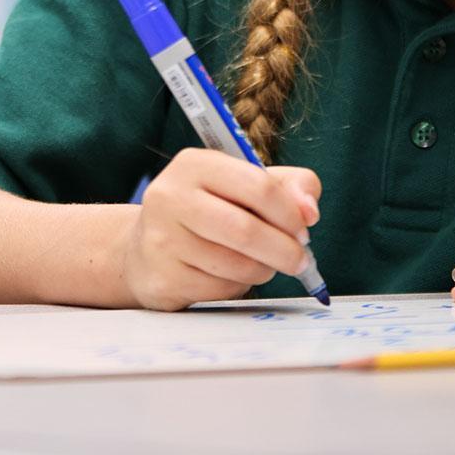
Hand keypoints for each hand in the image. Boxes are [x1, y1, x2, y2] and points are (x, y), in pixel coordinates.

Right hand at [120, 148, 320, 310]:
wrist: (144, 250)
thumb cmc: (207, 211)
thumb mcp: (244, 185)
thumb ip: (288, 187)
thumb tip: (310, 210)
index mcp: (194, 164)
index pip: (258, 186)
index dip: (290, 213)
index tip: (304, 229)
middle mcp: (171, 196)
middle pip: (245, 230)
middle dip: (284, 250)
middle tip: (301, 260)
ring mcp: (162, 239)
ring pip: (236, 265)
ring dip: (263, 270)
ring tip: (264, 264)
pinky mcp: (162, 278)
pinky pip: (219, 290)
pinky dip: (238, 287)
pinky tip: (232, 275)